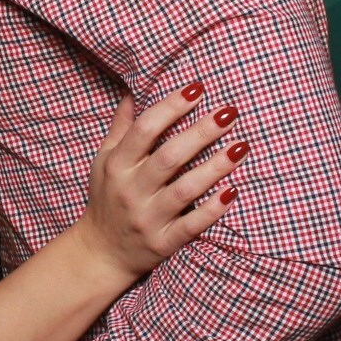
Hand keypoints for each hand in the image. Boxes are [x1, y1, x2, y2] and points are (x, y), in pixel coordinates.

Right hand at [75, 83, 244, 279]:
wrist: (100, 252)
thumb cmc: (107, 198)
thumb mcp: (104, 161)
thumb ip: (121, 127)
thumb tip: (134, 91)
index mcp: (117, 165)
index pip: (144, 130)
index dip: (171, 107)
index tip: (197, 88)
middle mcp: (131, 191)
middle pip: (169, 157)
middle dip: (201, 133)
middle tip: (229, 112)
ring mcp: (147, 218)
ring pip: (185, 190)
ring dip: (214, 168)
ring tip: (241, 146)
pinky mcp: (163, 243)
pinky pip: (191, 226)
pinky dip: (212, 210)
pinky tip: (232, 191)